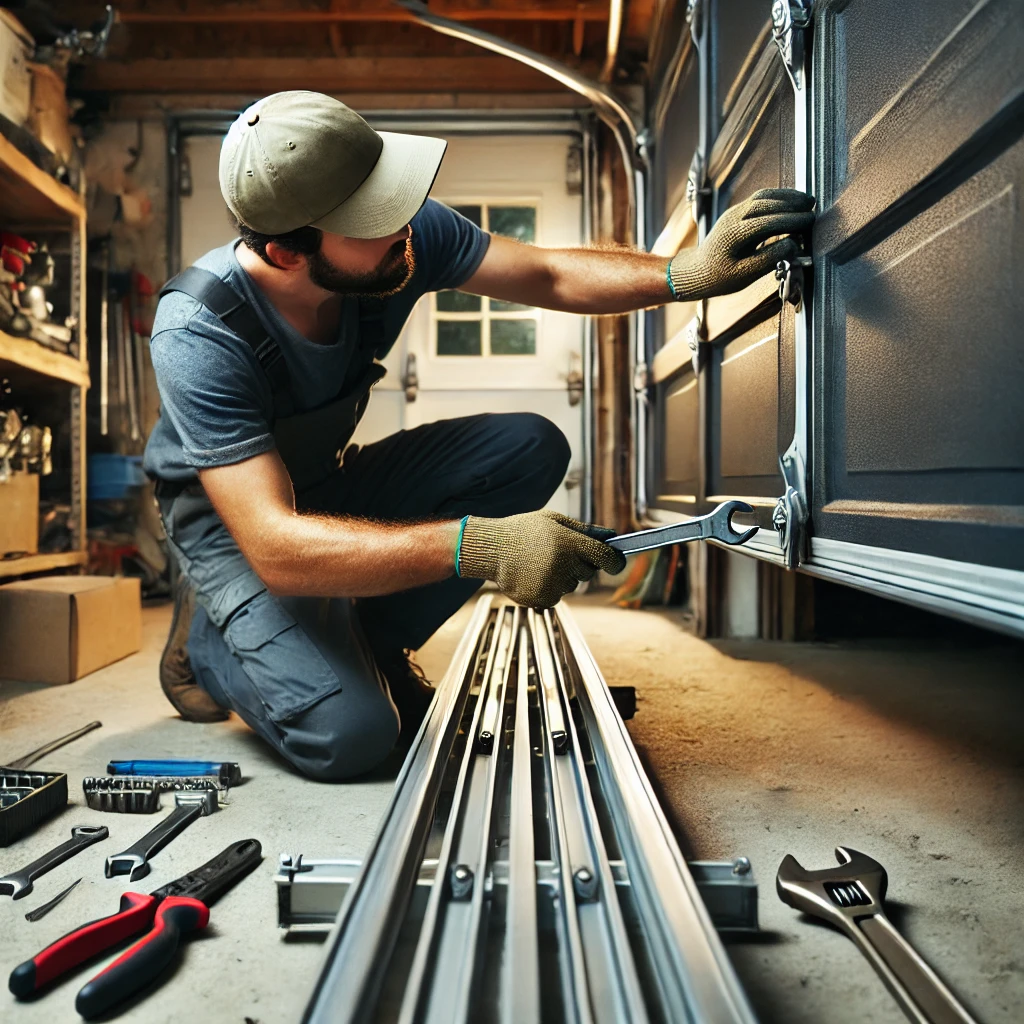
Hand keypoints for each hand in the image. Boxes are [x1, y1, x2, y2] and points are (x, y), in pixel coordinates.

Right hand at [457, 510, 626, 608]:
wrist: (491, 549)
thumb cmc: (523, 531)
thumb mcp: (553, 521)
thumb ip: (585, 530)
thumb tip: (612, 536)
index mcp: (568, 543)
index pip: (605, 557)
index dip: (615, 561)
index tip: (616, 562)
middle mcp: (563, 565)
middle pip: (588, 572)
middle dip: (580, 564)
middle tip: (557, 553)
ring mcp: (552, 584)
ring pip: (572, 584)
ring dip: (562, 576)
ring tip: (538, 563)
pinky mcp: (542, 599)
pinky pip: (557, 596)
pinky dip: (549, 588)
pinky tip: (533, 575)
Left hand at [668, 188, 814, 300]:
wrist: (696, 270)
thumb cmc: (719, 277)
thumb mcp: (743, 276)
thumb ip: (767, 260)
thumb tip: (792, 245)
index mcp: (733, 236)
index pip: (766, 222)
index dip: (790, 220)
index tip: (810, 221)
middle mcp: (733, 218)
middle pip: (765, 203)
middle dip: (792, 204)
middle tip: (813, 209)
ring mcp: (734, 212)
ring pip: (763, 196)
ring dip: (786, 196)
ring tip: (808, 202)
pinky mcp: (737, 212)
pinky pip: (760, 199)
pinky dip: (778, 198)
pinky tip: (793, 202)